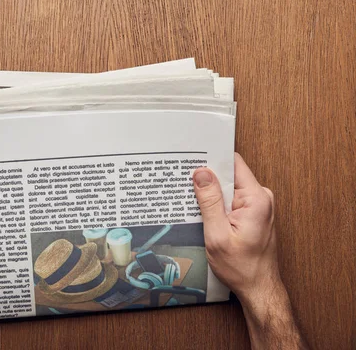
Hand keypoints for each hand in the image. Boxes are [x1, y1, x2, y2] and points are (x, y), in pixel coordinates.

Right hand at [192, 153, 279, 302]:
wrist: (258, 288)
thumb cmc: (242, 268)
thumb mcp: (217, 235)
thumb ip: (209, 202)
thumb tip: (201, 173)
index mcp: (256, 199)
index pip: (233, 164)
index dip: (212, 161)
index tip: (193, 162)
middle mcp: (261, 198)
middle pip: (229, 175)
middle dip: (208, 181)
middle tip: (188, 190)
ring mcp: (258, 206)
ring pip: (228, 189)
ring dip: (211, 196)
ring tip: (197, 208)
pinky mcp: (253, 214)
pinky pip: (231, 200)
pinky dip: (217, 206)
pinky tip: (207, 218)